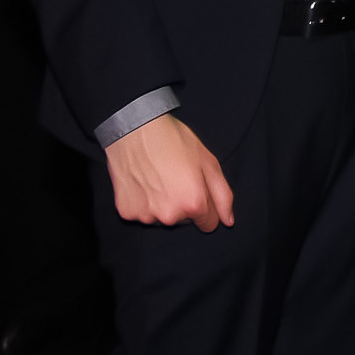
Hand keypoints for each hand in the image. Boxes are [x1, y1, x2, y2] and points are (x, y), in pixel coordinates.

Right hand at [104, 113, 233, 230]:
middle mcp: (170, 216)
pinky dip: (144, 202)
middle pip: (185, 220)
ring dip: (163, 203)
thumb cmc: (174, 141)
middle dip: (184, 203)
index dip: (207, 206)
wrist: (135, 130)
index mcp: (193, 204)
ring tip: (158, 177)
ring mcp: (146, 216)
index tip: (197, 189)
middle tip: (176, 177)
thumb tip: (228, 221)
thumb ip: (223, 195)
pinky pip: (142, 213)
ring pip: (163, 218)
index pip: (209, 224)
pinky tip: (143, 181)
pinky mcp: (126, 212)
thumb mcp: (209, 162)